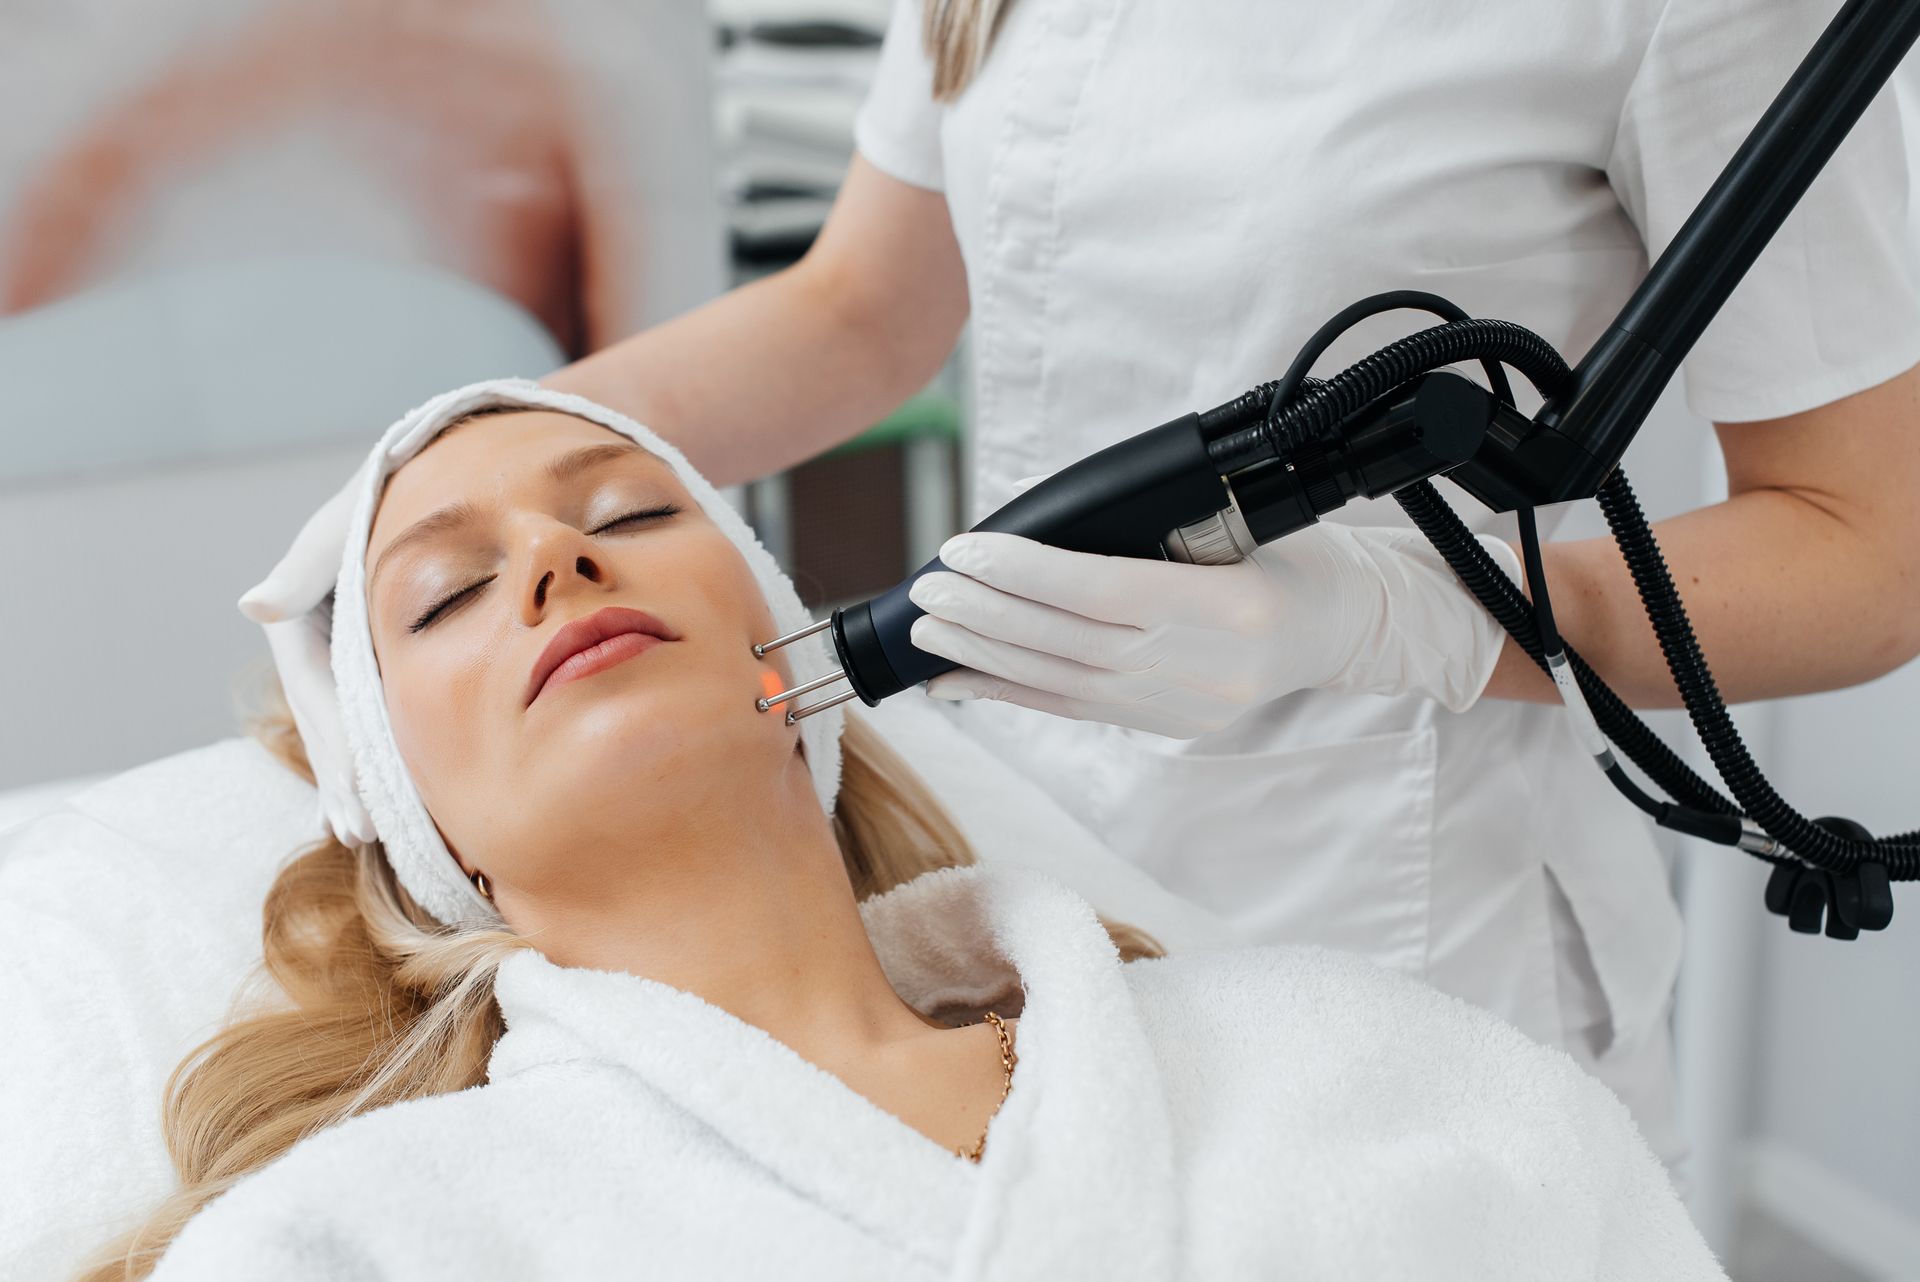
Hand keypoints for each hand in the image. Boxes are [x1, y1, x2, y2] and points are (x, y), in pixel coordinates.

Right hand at [236, 468, 376, 845]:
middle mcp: (309, 645)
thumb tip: (252, 605)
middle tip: (361, 833)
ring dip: (348, 781)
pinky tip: (363, 804)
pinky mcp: (360, 662)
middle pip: (325, 723)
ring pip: (339, 728)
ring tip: (361, 833)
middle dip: (342, 781)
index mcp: (296, 623)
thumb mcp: (339, 528)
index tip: (357, 798)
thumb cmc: (380, 500)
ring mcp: (334, 657)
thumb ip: (302, 568)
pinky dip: (361, 759)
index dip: (338, 751)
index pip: (319, 698)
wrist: (418, 484)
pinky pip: (359, 717)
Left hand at [906, 479, 1521, 737]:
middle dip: (988, 615)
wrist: (1351, 630)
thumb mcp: (1249, 524)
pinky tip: (957, 681)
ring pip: (1064, 683)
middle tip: (927, 588)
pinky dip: (1009, 694)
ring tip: (928, 628)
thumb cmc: (1297, 558)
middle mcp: (1206, 669)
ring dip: (985, 655)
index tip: (966, 548)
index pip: (1104, 592)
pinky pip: (1074, 712)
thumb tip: (1053, 532)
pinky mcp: (1169, 727)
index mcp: (1232, 609)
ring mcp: (1186, 707)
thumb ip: (1164, 534)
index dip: (1025, 574)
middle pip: (1071, 643)